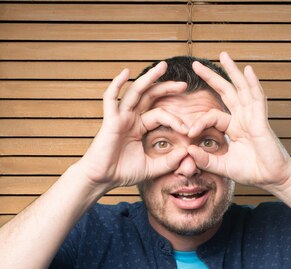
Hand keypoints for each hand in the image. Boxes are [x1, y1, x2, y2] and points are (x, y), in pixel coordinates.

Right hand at [78, 62, 190, 190]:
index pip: (160, 114)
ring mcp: (120, 117)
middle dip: (166, 88)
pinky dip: (117, 84)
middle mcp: (130, 118)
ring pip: (135, 92)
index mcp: (139, 127)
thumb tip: (187, 153)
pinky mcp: (110, 120)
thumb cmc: (122, 173)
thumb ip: (168, 162)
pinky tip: (126, 72)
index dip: (175, 119)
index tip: (188, 130)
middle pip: (150, 96)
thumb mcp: (151, 168)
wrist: (102, 179)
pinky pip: (111, 98)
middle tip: (184, 85)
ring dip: (149, 78)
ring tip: (163, 67)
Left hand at [187, 52, 290, 192]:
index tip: (188, 133)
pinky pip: (257, 99)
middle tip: (196, 65)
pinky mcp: (261, 121)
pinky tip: (248, 70)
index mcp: (235, 127)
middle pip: (227, 92)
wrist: (273, 178)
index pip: (213, 116)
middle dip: (212, 77)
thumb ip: (206, 160)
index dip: (199, 122)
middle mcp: (244, 118)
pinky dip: (253, 84)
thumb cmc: (253, 172)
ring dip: (233, 72)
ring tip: (223, 55)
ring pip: (242, 89)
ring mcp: (253, 117)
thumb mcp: (223, 167)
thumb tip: (189, 151)